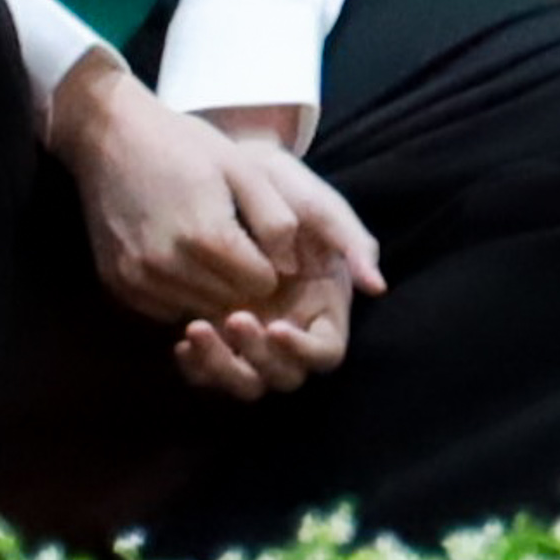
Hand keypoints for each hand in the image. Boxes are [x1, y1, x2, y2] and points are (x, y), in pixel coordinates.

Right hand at [55, 68, 381, 394]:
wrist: (110, 137)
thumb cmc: (186, 146)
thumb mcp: (245, 170)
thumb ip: (276, 221)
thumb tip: (293, 268)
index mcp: (206, 237)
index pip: (262, 284)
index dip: (272, 267)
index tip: (265, 246)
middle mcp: (167, 266)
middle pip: (232, 301)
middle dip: (245, 283)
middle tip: (242, 251)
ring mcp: (136, 278)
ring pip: (199, 309)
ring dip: (214, 291)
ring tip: (213, 253)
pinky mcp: (116, 284)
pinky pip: (165, 309)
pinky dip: (181, 293)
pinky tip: (183, 260)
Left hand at [173, 133, 379, 400]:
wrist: (232, 177)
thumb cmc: (285, 189)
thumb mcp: (321, 208)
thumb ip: (354, 244)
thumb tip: (378, 287)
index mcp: (326, 308)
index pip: (327, 354)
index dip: (304, 350)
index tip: (276, 326)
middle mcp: (293, 329)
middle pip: (284, 377)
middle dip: (259, 357)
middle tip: (235, 318)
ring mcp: (255, 336)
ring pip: (246, 382)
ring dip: (221, 367)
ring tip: (196, 329)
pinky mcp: (219, 336)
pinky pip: (208, 372)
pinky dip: (195, 366)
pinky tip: (182, 340)